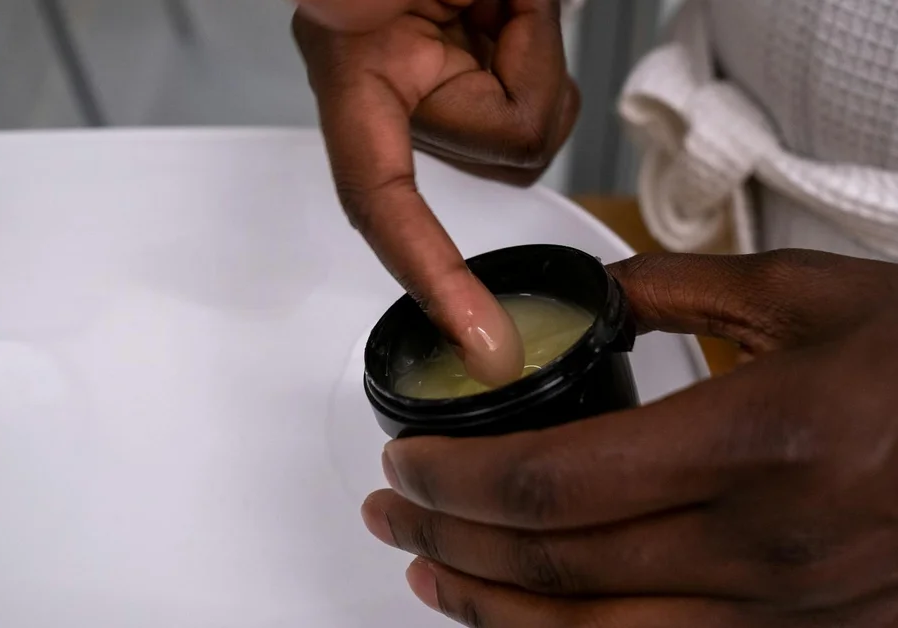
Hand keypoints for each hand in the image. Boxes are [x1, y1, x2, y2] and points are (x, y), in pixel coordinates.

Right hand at [293, 0, 577, 384]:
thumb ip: (494, 25)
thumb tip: (532, 107)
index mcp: (354, 62)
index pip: (381, 198)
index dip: (429, 274)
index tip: (481, 343)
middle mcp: (391, 91)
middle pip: (497, 159)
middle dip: (523, 84)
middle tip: (497, 5)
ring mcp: (435, 94)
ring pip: (528, 145)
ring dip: (537, 68)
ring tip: (500, 2)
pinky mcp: (475, 88)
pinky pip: (540, 117)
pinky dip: (543, 62)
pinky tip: (508, 15)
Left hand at [362, 250, 897, 626]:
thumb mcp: (817, 289)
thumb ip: (684, 288)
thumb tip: (598, 290)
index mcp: (759, 439)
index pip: (559, 483)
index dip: (458, 480)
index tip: (408, 461)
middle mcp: (765, 546)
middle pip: (558, 568)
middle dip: (449, 542)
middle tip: (392, 513)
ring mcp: (790, 617)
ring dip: (494, 612)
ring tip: (431, 577)